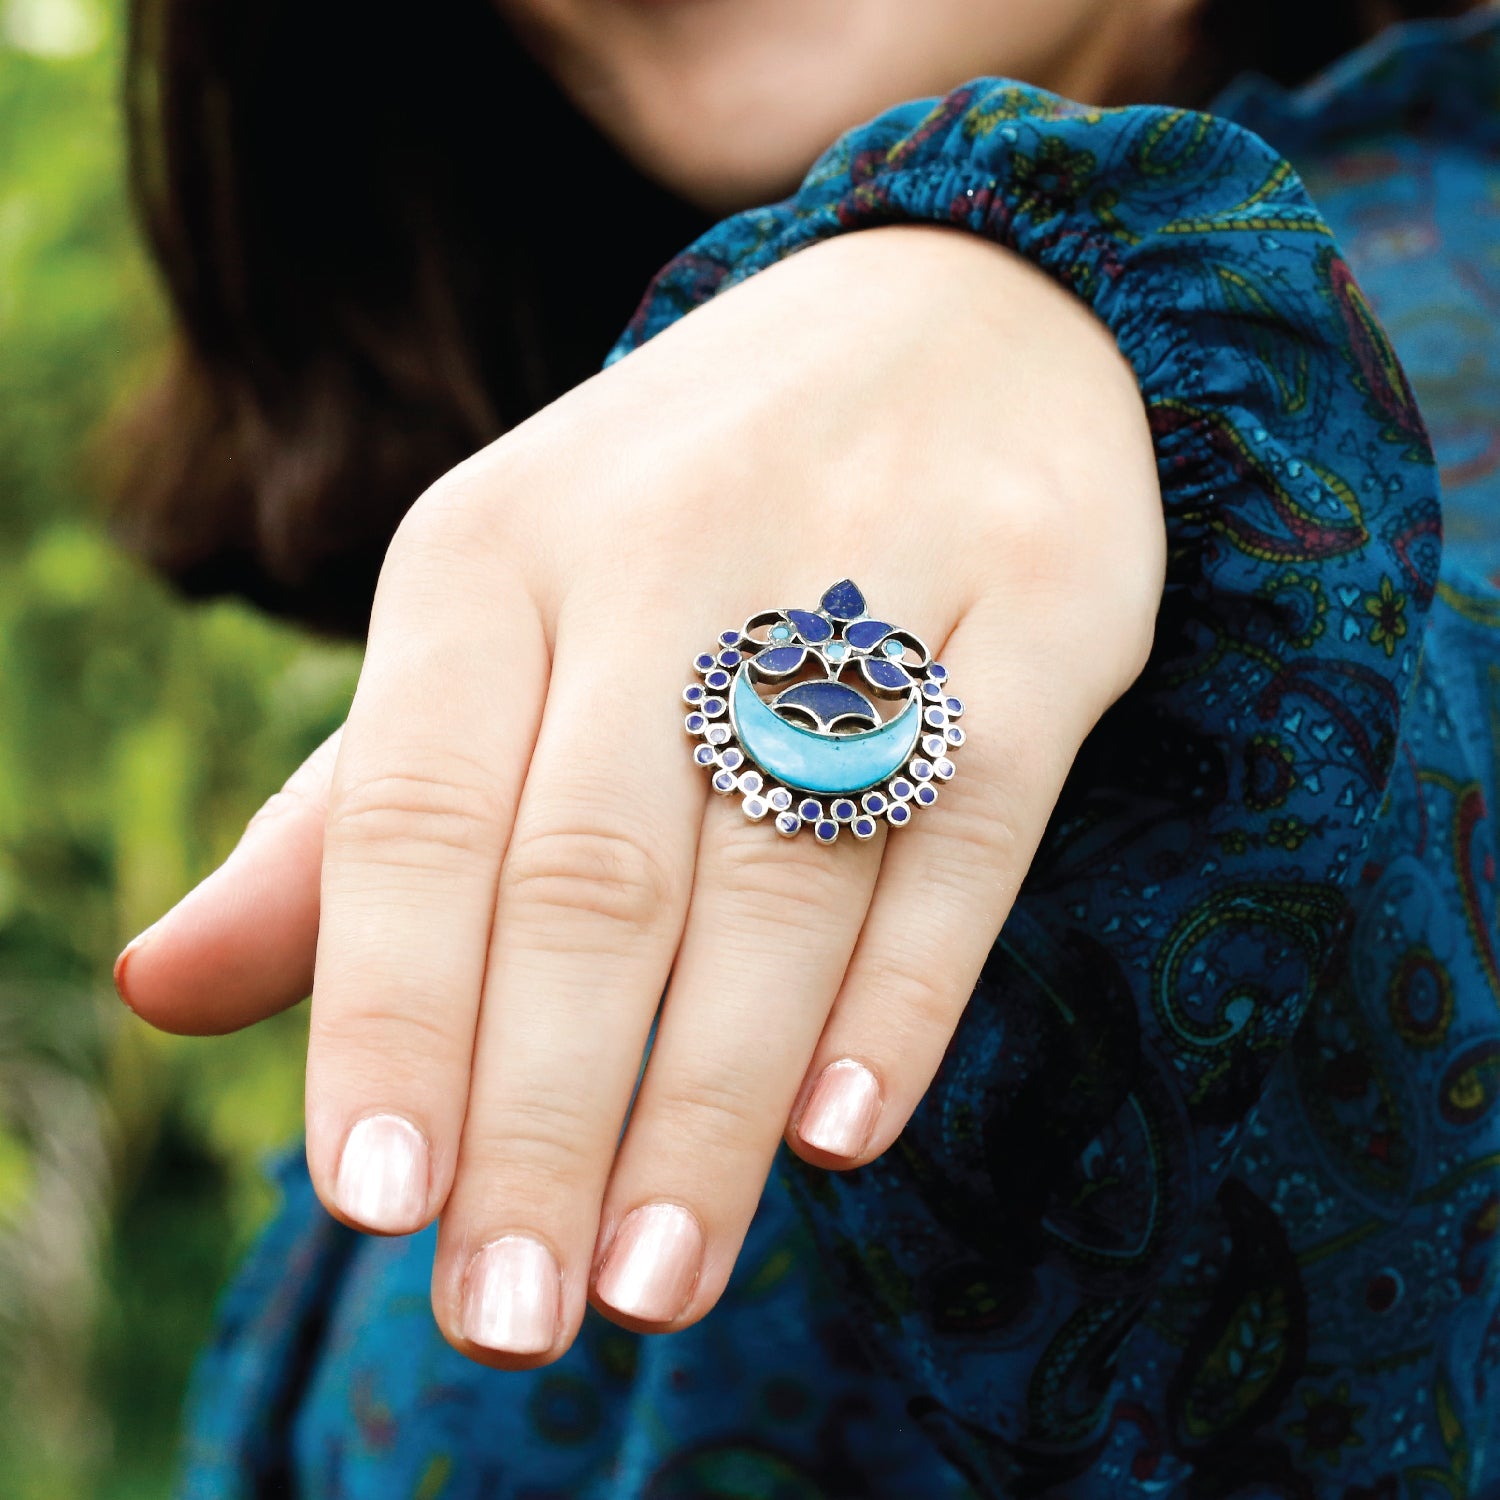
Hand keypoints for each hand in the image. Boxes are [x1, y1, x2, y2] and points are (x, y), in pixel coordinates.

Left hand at [114, 224, 1164, 1364]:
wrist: (946, 313)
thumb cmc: (682, 511)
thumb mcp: (494, 617)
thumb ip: (349, 814)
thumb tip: (160, 990)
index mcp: (494, 546)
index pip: (412, 813)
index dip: (386, 1014)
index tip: (379, 1205)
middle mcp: (668, 544)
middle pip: (589, 876)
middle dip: (545, 1113)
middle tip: (516, 1311)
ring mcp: (871, 568)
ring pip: (774, 879)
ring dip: (710, 1100)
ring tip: (658, 1276)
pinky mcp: (1042, 605)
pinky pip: (962, 822)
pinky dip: (899, 990)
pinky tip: (840, 1132)